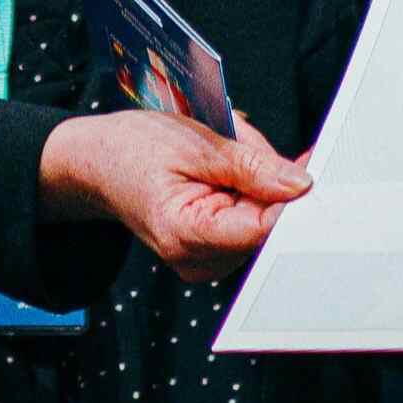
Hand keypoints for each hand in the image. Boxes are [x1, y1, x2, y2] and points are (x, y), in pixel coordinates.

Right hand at [40, 106, 311, 275]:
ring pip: (259, 219)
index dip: (286, 197)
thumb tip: (299, 185)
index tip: (306, 166)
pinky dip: (244, 190)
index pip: (259, 228)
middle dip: (265, 179)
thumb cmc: (133, 149)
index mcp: (185, 236)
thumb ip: (251, 166)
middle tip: (239, 141)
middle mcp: (196, 260)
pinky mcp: (210, 251)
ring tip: (219, 153)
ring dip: (254, 181)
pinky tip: (220, 170)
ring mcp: (204, 260)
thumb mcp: (193, 142)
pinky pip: (247, 220)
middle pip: (263, 224)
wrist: (96, 162)